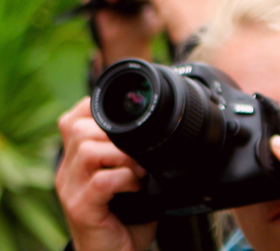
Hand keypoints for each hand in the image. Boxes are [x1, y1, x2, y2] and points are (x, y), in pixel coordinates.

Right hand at [56, 98, 156, 250]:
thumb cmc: (125, 218)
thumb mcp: (128, 178)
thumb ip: (132, 153)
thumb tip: (163, 130)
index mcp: (75, 161)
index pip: (72, 119)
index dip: (97, 111)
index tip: (125, 122)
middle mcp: (67, 172)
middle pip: (79, 129)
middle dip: (114, 133)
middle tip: (137, 153)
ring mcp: (71, 189)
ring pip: (88, 150)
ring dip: (122, 154)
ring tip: (139, 169)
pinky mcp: (80, 208)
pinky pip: (101, 180)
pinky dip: (125, 178)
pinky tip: (136, 186)